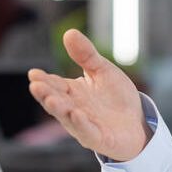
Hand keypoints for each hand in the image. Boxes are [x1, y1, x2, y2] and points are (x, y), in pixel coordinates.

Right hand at [27, 29, 148, 161]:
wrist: (138, 121)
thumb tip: (69, 32)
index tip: (33, 73)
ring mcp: (84, 125)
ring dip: (59, 110)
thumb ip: (86, 55)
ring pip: (67, 118)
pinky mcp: (99, 138)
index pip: (55, 85)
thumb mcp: (103, 71)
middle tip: (35, 85)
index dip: (43, 80)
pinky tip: (75, 114)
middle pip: (56, 101)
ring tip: (51, 100)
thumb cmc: (116, 97)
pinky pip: (88, 132)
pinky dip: (81, 124)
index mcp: (72, 92)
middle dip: (45, 94)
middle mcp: (74, 109)